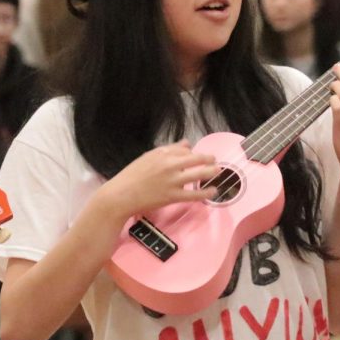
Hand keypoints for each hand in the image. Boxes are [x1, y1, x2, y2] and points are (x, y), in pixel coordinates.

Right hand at [93, 141, 219, 221]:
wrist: (120, 195)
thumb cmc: (131, 176)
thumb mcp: (148, 158)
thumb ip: (168, 150)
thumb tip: (187, 143)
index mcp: (161, 153)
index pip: (185, 149)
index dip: (193, 153)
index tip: (198, 157)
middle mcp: (169, 164)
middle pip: (195, 158)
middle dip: (208, 159)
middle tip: (215, 160)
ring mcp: (172, 180)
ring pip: (198, 174)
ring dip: (211, 172)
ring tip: (219, 171)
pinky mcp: (172, 196)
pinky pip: (193, 194)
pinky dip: (205, 192)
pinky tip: (213, 191)